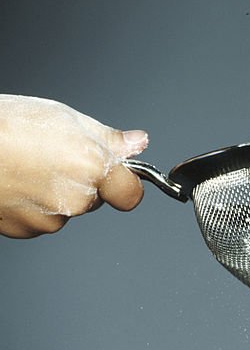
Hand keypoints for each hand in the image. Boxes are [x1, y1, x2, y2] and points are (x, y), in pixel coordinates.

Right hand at [0, 95, 146, 237]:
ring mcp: (51, 220)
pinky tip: (14, 180)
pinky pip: (41, 218)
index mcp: (91, 168)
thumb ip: (107, 138)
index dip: (125, 183)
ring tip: (26, 164)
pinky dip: (32, 204)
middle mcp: (76, 200)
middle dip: (82, 181)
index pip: (131, 193)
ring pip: (66, 209)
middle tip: (53, 155)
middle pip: (95, 199)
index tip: (117, 173)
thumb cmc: (5, 126)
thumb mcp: (64, 118)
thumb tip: (136, 143)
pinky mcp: (28, 231)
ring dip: (54, 192)